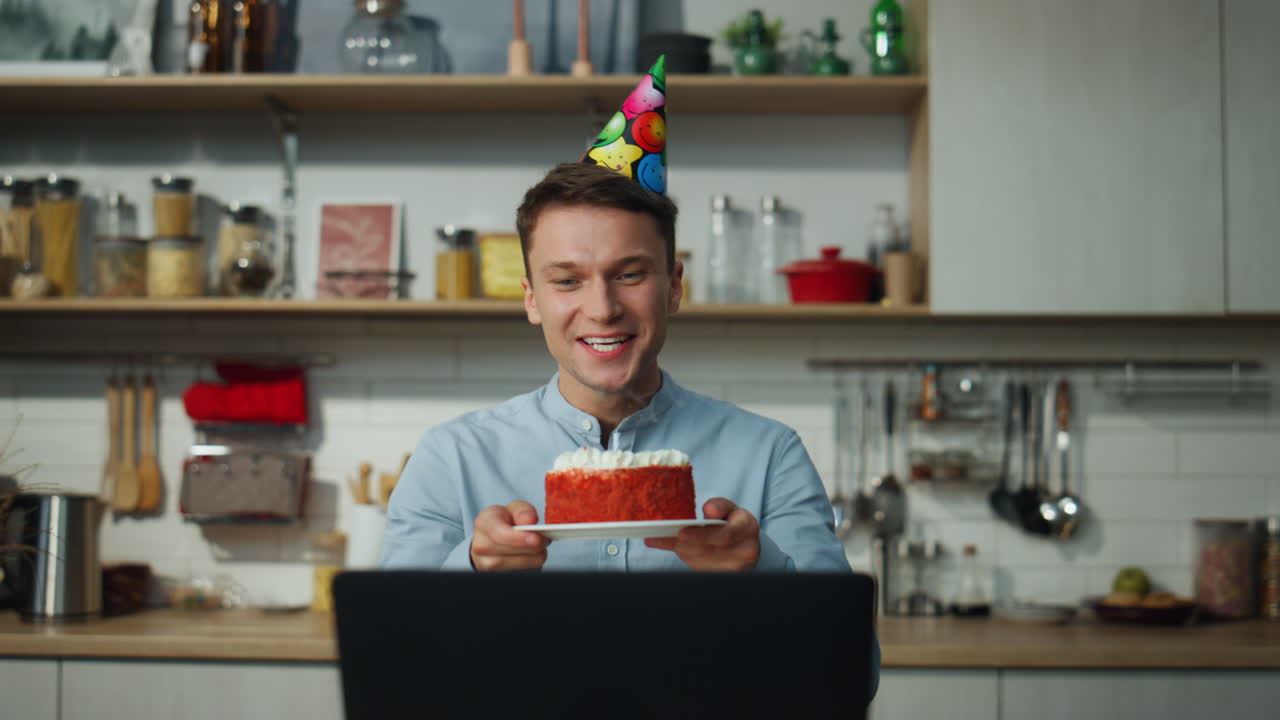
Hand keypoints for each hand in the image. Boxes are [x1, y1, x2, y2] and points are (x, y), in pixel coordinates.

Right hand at [470, 501, 549, 571]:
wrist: (495, 536)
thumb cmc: (506, 520)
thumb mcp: (515, 509)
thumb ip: (523, 511)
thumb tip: (530, 520)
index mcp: (483, 522)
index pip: (499, 534)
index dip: (519, 539)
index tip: (536, 538)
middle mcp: (480, 545)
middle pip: (509, 553)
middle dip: (531, 548)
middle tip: (545, 540)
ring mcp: (485, 564)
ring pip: (515, 568)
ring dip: (533, 558)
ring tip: (540, 547)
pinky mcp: (494, 577)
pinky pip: (519, 574)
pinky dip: (530, 566)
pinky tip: (531, 556)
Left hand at [644, 498, 759, 571]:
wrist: (746, 543)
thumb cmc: (734, 522)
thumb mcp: (729, 508)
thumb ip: (719, 505)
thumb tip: (709, 510)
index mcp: (748, 528)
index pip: (726, 534)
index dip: (702, 535)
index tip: (681, 533)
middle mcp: (745, 552)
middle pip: (709, 551)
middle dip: (684, 544)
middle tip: (659, 537)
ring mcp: (735, 568)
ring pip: (701, 562)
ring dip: (680, 551)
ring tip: (660, 540)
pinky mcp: (724, 576)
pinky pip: (699, 569)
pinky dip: (684, 557)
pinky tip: (674, 547)